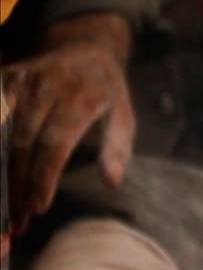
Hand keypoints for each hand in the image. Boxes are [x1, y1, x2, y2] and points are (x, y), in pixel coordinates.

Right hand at [3, 12, 133, 232]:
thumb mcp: (123, 116)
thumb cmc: (106, 92)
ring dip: (0, 174)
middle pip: (21, 144)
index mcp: (81, 96)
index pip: (55, 144)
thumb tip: (111, 182)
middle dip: (17, 185)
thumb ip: (117, 148)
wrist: (84, 48)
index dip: (44, 178)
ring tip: (6, 208)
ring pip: (0, 134)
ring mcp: (20, 81)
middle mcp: (47, 86)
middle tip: (17, 221)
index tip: (39, 208)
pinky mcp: (4, 79)